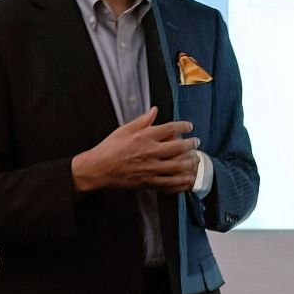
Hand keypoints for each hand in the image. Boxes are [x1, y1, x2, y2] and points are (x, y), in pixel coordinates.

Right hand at [71, 107, 199, 193]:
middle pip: (179, 147)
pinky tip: (188, 179)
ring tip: (195, 159)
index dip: (184, 126)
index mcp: (144, 137)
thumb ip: (142, 120)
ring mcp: (150, 168)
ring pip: (178, 166)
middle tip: (196, 142)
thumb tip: (155, 110)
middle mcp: (150, 152)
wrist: (98, 169)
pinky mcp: (148, 182)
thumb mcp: (124, 129)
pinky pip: (170, 183)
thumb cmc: (109, 148)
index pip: (170, 128)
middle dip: (191, 144)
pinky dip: (181, 182)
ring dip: (190, 163)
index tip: (190, 126)